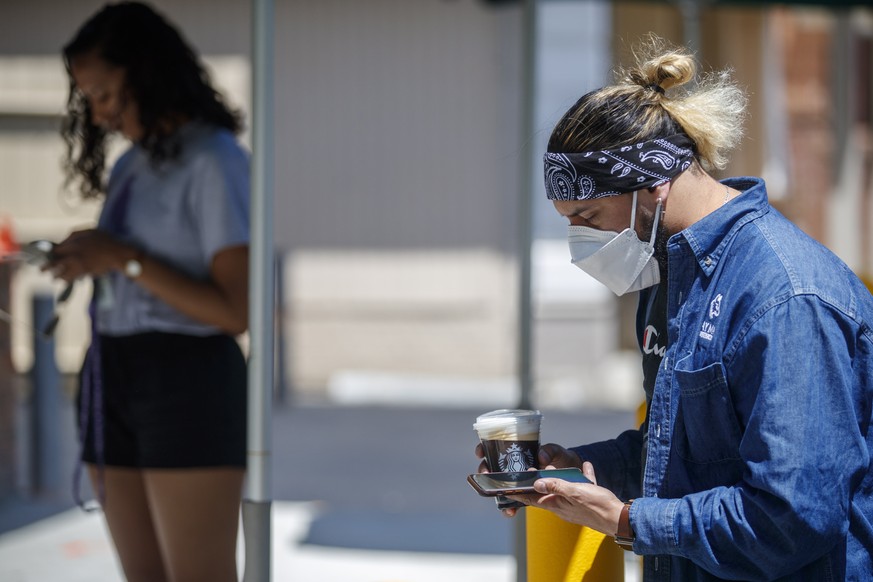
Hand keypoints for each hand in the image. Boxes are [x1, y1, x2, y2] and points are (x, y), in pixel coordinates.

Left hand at [47, 229, 128, 281]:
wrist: (118, 254)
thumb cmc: (106, 241)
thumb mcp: (90, 231)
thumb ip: (74, 234)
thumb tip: (63, 240)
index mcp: (74, 243)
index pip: (56, 250)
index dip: (49, 254)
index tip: (45, 257)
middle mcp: (74, 255)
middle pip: (55, 262)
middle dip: (47, 267)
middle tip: (41, 271)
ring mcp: (79, 264)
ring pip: (62, 272)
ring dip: (56, 275)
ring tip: (53, 278)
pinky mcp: (85, 272)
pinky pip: (72, 277)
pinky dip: (67, 280)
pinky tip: (64, 281)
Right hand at [473, 441, 586, 518]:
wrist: (572, 475)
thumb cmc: (561, 458)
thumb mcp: (556, 451)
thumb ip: (550, 451)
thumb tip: (541, 458)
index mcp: (518, 452)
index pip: (495, 448)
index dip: (484, 449)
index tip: (480, 452)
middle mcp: (514, 467)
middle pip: (492, 468)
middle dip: (485, 471)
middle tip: (486, 475)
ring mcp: (518, 482)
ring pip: (500, 487)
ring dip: (496, 493)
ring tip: (496, 495)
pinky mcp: (525, 495)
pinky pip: (514, 501)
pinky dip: (510, 506)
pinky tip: (510, 511)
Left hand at [509, 461, 624, 535]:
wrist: (620, 519)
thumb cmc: (598, 507)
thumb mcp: (575, 493)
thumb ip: (556, 486)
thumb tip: (537, 483)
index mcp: (556, 505)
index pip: (532, 499)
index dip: (519, 493)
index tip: (506, 489)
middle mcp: (562, 507)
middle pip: (546, 492)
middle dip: (541, 480)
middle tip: (538, 469)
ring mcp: (574, 505)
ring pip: (564, 489)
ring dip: (563, 477)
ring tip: (565, 467)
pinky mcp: (586, 502)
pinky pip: (581, 487)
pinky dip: (582, 477)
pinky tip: (586, 467)